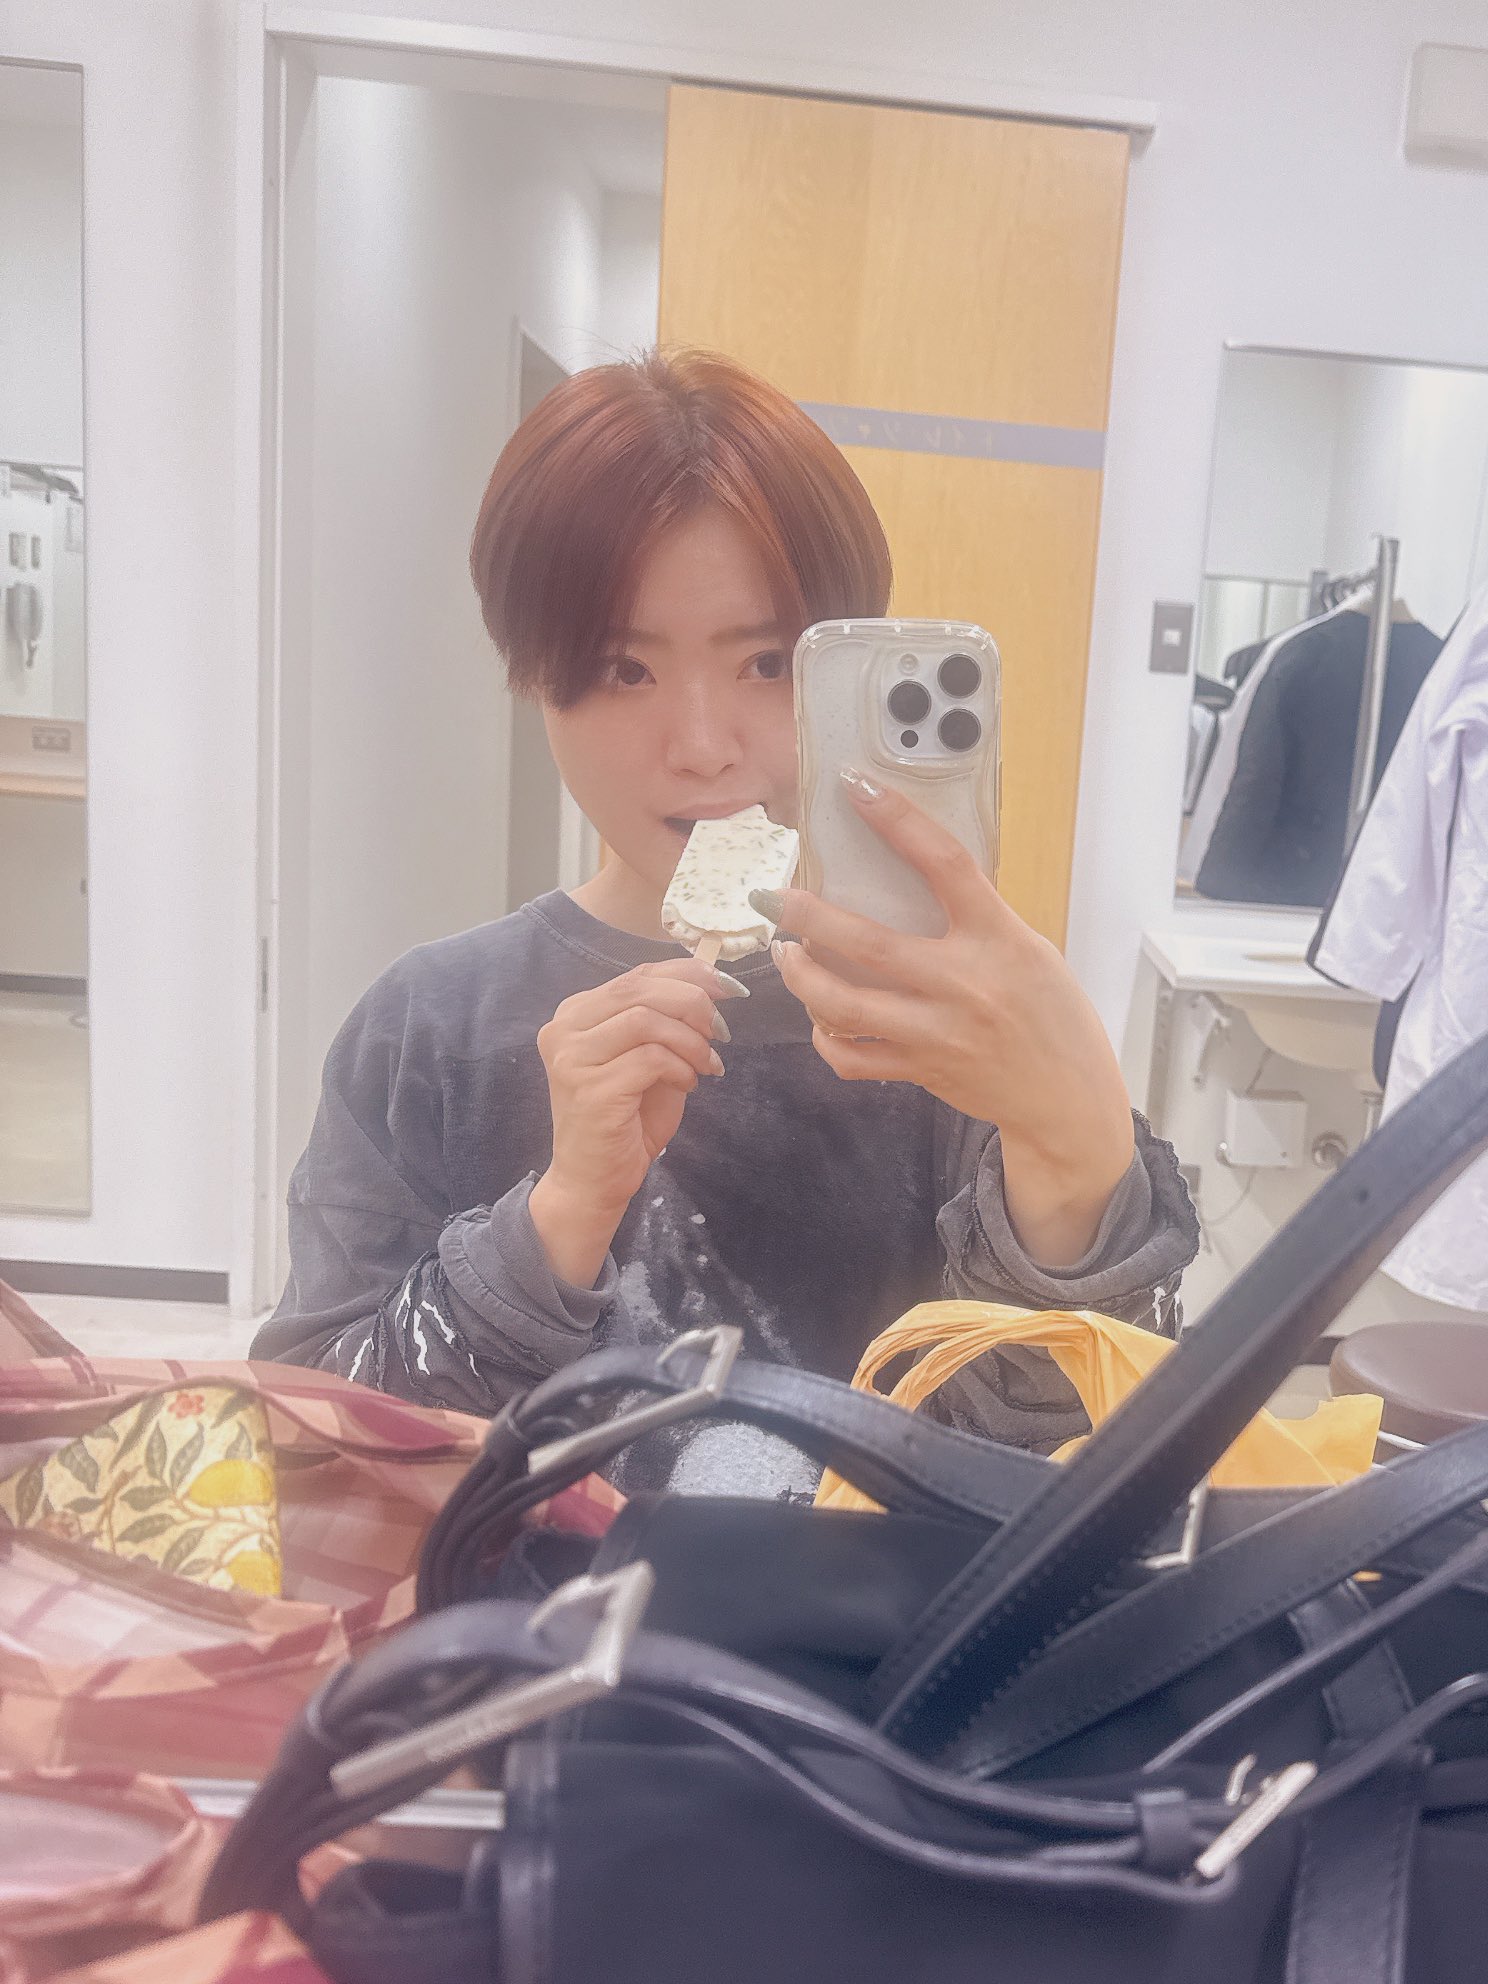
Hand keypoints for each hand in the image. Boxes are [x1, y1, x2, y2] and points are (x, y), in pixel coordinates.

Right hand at [529, 960, 736, 1285]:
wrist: (593, 1181)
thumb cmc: (625, 1121)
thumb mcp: (649, 1059)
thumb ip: (666, 1021)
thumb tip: (711, 983)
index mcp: (576, 1014)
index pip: (638, 975)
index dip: (689, 974)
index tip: (730, 989)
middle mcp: (565, 1028)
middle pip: (642, 989)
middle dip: (695, 1004)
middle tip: (722, 1031)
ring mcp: (572, 1058)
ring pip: (646, 1019)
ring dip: (690, 1040)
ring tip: (706, 1064)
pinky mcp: (591, 1088)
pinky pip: (651, 1059)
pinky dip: (681, 1068)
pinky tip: (687, 1085)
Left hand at [762, 771, 1135, 1264]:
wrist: (1068, 1099)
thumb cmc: (1051, 1013)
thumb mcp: (1028, 950)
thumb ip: (974, 920)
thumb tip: (906, 878)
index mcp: (1000, 939)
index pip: (945, 863)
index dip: (898, 819)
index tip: (856, 786)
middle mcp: (966, 984)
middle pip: (867, 944)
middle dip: (806, 917)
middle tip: (771, 897)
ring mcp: (938, 1033)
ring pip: (843, 1005)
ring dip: (800, 976)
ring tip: (785, 953)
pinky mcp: (922, 1069)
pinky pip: (851, 1056)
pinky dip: (824, 1035)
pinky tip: (818, 1015)